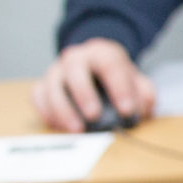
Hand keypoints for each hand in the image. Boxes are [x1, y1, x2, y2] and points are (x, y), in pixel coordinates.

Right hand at [32, 39, 153, 132]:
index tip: (127, 110)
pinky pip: (38, 96)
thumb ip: (144, 93)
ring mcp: (56, 70)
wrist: (95, 65)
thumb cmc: (116, 76)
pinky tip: (58, 126)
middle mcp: (76, 58)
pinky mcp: (43, 84)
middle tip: (94, 116)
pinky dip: (45, 111)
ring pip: (51, 85)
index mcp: (102, 53)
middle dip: (84, 94)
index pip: (110, 65)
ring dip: (62, 109)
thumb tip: (142, 109)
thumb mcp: (137, 80)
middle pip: (74, 71)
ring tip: (76, 129)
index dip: (119, 88)